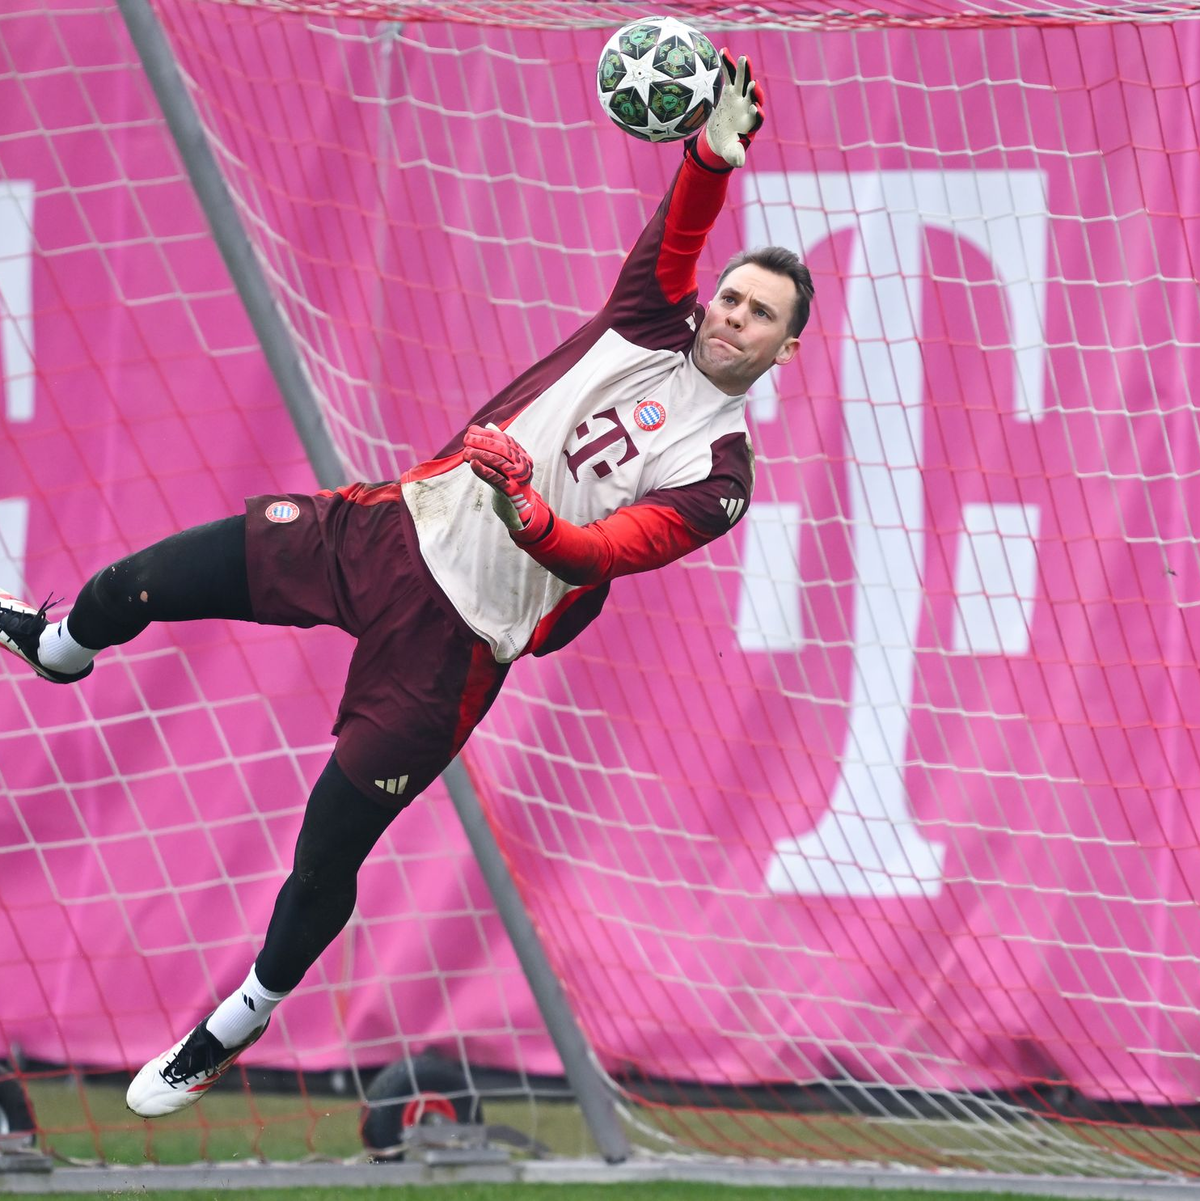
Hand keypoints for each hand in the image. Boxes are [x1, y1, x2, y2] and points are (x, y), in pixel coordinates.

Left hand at [463, 424, 550, 541]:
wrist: (518, 508)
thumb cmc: (508, 483)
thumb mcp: (505, 464)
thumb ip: (498, 447)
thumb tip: (487, 426)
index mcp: (523, 456)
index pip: (505, 439)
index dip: (488, 433)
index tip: (471, 430)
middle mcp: (524, 465)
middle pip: (502, 449)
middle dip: (482, 441)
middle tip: (466, 439)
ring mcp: (519, 478)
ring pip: (499, 462)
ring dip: (480, 454)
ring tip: (465, 451)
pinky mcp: (511, 492)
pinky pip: (496, 479)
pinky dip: (483, 470)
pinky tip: (472, 463)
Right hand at [702, 52, 763, 168]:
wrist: (720, 137)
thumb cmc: (728, 147)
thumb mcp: (730, 153)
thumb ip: (735, 156)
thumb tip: (739, 163)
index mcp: (751, 123)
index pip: (757, 117)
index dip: (757, 113)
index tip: (756, 110)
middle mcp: (748, 107)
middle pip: (753, 97)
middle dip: (753, 90)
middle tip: (753, 83)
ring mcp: (740, 97)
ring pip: (744, 82)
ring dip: (744, 71)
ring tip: (743, 58)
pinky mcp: (731, 91)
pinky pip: (730, 75)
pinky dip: (728, 64)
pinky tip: (723, 51)